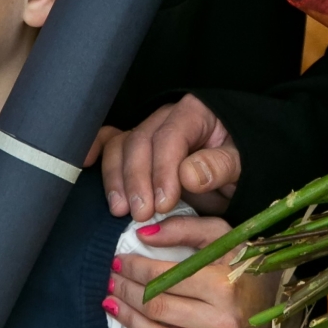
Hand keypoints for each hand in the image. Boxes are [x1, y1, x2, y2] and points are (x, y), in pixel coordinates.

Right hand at [100, 98, 241, 221]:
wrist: (237, 169)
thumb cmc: (242, 163)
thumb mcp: (244, 164)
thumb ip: (221, 166)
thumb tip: (188, 174)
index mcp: (196, 113)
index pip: (171, 137)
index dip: (163, 170)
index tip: (163, 203)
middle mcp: (166, 118)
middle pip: (140, 141)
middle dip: (136, 180)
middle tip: (141, 214)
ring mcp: (148, 132)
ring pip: (120, 146)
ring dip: (116, 179)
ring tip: (121, 210)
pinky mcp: (136, 149)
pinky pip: (110, 143)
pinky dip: (95, 151)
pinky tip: (83, 164)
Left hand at [106, 215, 274, 327]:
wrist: (287, 300)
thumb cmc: (252, 264)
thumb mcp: (225, 236)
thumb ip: (184, 229)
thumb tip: (143, 235)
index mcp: (224, 285)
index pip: (164, 278)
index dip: (134, 269)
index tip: (118, 262)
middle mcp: (222, 322)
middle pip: (157, 309)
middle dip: (126, 293)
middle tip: (110, 281)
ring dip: (130, 323)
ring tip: (111, 307)